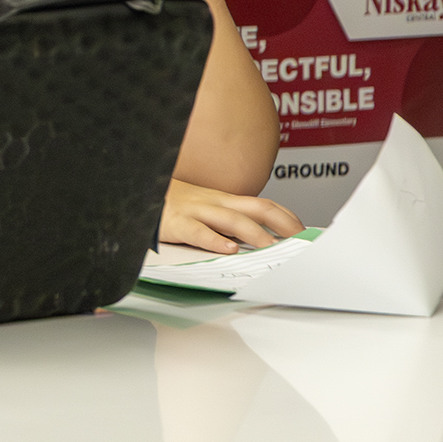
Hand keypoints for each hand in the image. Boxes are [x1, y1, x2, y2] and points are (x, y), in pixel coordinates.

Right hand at [159, 180, 302, 253]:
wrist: (137, 192)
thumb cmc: (171, 204)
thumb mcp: (203, 206)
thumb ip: (226, 219)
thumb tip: (255, 238)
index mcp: (223, 199)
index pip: (263, 204)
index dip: (287, 217)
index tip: (305, 232)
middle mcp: (215, 202)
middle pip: (257, 208)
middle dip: (283, 224)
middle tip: (301, 242)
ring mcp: (196, 211)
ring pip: (232, 220)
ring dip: (255, 235)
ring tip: (272, 249)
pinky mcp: (177, 223)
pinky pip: (198, 231)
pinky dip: (214, 240)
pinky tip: (227, 250)